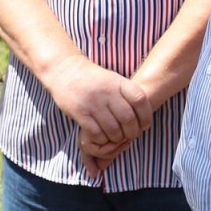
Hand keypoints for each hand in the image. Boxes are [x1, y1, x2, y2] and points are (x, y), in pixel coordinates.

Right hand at [45, 57, 151, 173]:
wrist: (64, 70)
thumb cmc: (92, 79)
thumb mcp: (112, 79)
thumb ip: (126, 95)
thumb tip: (142, 119)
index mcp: (117, 82)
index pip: (140, 100)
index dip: (146, 116)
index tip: (144, 124)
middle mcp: (106, 92)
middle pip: (128, 119)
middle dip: (131, 133)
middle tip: (128, 135)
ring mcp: (93, 102)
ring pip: (113, 130)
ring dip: (116, 138)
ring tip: (115, 137)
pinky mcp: (80, 112)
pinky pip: (97, 134)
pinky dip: (102, 140)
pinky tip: (101, 136)